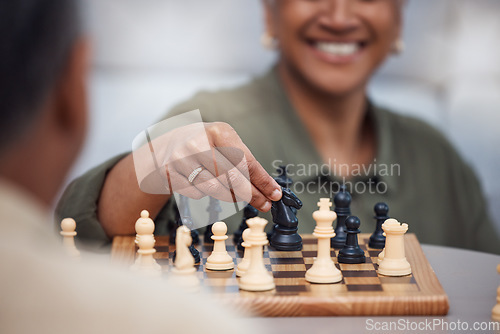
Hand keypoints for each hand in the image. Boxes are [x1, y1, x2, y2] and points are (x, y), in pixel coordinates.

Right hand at [133, 121, 281, 211]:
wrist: (165, 147)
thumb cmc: (203, 145)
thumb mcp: (224, 143)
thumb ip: (245, 162)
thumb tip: (269, 189)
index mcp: (218, 131)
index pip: (246, 161)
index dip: (262, 181)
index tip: (275, 194)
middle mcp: (198, 142)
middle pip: (232, 177)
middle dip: (252, 194)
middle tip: (264, 203)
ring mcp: (181, 159)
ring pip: (215, 189)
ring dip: (230, 196)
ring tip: (235, 194)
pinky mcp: (170, 174)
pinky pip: (197, 194)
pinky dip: (205, 194)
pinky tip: (204, 184)